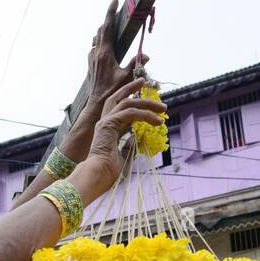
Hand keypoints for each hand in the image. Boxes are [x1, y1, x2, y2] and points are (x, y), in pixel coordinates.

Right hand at [75, 79, 166, 199]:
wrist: (97, 177)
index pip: (121, 110)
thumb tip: (137, 138)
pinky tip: (157, 121)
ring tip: (162, 108)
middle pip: (118, 98)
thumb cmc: (108, 173)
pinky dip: (145, 115)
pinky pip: (130, 112)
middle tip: (145, 83)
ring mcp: (105, 122)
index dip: (134, 104)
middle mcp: (105, 123)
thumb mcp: (124, 157)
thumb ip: (129, 146)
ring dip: (146, 102)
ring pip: (127, 102)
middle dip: (132, 88)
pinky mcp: (108, 124)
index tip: (148, 103)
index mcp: (108, 131)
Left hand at [85, 0, 147, 112]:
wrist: (96, 103)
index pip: (107, 27)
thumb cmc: (112, 91)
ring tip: (112, 24)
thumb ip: (136, 64)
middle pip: (101, 29)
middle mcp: (96, 53)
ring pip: (96, 38)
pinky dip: (99, 40)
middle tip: (116, 9)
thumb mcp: (126, 77)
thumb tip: (146, 55)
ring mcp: (91, 58)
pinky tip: (105, 43)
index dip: (110, 12)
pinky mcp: (90, 63)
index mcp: (105, 53)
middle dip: (108, 18)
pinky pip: (94, 47)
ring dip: (103, 29)